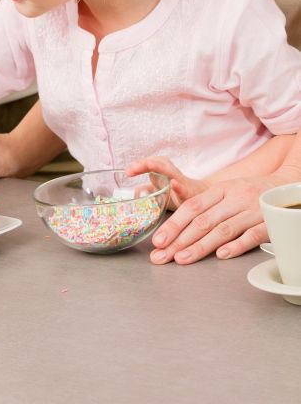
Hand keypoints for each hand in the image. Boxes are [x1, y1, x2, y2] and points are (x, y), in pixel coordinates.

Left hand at [125, 155, 207, 209]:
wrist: (204, 198)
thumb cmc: (180, 194)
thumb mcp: (162, 192)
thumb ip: (149, 191)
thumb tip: (135, 192)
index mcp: (165, 172)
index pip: (151, 163)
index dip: (139, 165)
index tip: (128, 172)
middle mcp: (173, 174)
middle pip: (160, 164)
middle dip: (146, 163)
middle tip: (133, 168)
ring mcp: (182, 183)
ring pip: (171, 172)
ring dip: (160, 167)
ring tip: (150, 164)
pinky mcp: (191, 194)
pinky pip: (185, 189)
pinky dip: (179, 187)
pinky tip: (173, 184)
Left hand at [131, 157, 298, 264]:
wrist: (287, 186)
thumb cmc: (252, 193)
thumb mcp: (228, 191)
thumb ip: (207, 206)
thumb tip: (178, 227)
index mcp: (221, 189)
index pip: (192, 207)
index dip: (174, 224)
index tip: (158, 240)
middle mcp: (235, 198)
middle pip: (203, 220)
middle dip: (179, 239)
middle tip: (162, 255)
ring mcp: (252, 210)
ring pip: (222, 229)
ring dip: (200, 246)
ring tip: (182, 259)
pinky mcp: (269, 223)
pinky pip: (251, 235)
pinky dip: (236, 246)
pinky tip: (221, 256)